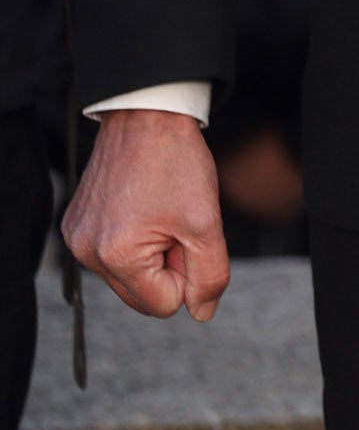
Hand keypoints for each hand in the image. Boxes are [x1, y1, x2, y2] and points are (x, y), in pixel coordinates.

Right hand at [64, 109, 230, 321]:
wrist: (146, 116)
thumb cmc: (177, 164)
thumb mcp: (207, 225)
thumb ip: (210, 277)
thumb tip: (201, 313)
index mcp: (115, 256)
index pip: (164, 305)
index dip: (188, 276)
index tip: (188, 236)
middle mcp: (85, 252)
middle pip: (143, 296)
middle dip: (170, 268)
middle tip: (178, 225)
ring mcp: (76, 238)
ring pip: (131, 276)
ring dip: (155, 254)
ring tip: (161, 214)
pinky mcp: (76, 225)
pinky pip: (115, 255)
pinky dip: (136, 240)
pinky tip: (143, 208)